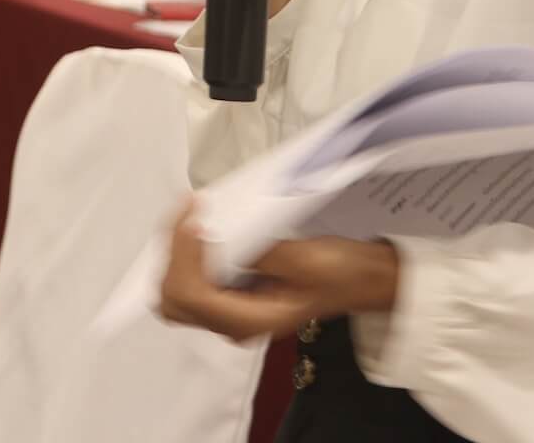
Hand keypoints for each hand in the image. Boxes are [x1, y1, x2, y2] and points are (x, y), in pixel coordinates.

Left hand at [158, 198, 398, 340]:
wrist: (360, 280)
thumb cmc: (340, 275)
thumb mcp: (306, 260)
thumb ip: (261, 254)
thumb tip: (220, 238)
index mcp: (252, 321)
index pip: (195, 295)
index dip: (185, 254)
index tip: (194, 218)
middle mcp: (234, 322)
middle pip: (174, 298)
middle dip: (172, 252)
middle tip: (188, 211)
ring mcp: (228, 311)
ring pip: (175, 292)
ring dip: (174, 251)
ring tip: (188, 214)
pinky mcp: (228, 296)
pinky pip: (188, 281)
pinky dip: (184, 253)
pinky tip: (196, 226)